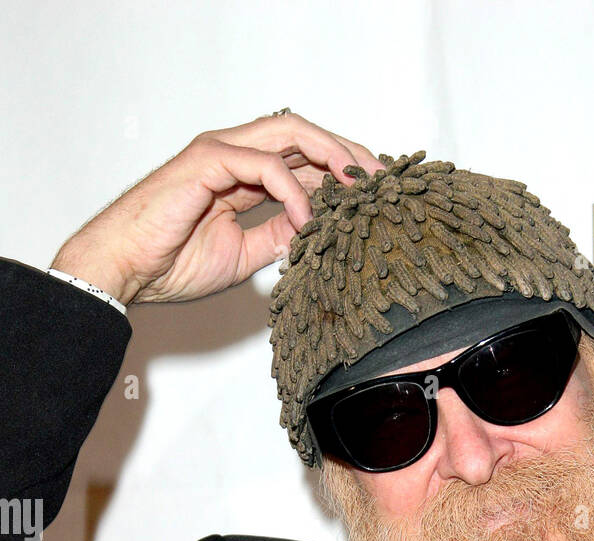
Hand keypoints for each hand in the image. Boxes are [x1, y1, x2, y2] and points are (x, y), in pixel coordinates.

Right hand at [50, 112, 386, 305]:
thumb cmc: (170, 263)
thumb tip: (315, 235)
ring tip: (360, 188)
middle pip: (306, 136)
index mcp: (243, 173)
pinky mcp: (207, 160)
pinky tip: (311, 221)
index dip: (343, 172)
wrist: (127, 270)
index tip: (376, 196)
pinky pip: (264, 165)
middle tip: (382, 183)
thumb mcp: (245, 255)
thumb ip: (278, 237)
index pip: (304, 158)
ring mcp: (221, 152)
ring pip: (291, 134)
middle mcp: (235, 153)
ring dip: (331, 157)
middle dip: (349, 154)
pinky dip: (294, 192)